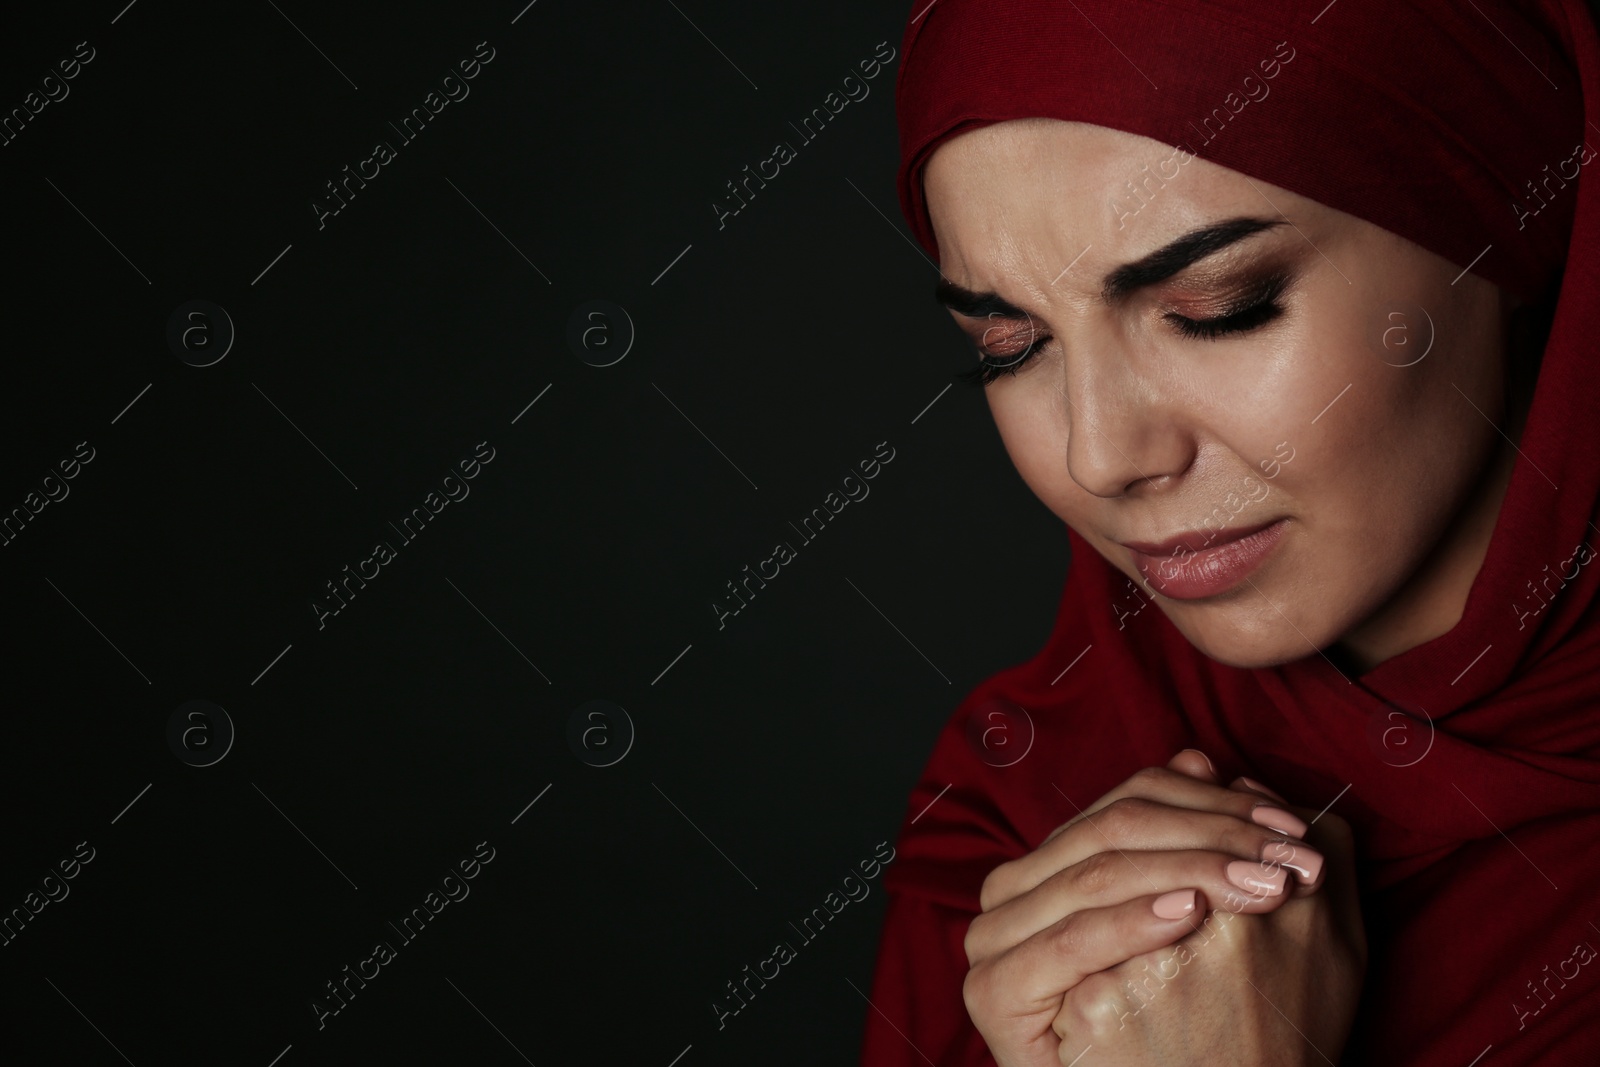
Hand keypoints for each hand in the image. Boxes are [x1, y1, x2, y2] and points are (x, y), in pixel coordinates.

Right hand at [961, 753, 1363, 1066]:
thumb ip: (1198, 840)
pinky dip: (1128, 920)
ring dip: (1186, 869)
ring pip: (1096, 873)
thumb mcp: (1212, 927)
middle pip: (1116, 828)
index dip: (1217, 803)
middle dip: (1214, 836)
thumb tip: (1198, 756)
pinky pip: (1068, 941)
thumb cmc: (1195, 1033)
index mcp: (1059, 858)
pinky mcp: (995, 992)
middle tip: (1290, 861)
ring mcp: (998, 937)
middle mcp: (1018, 886)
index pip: (1135, 798)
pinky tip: (1188, 915)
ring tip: (1262, 887)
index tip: (1295, 828)